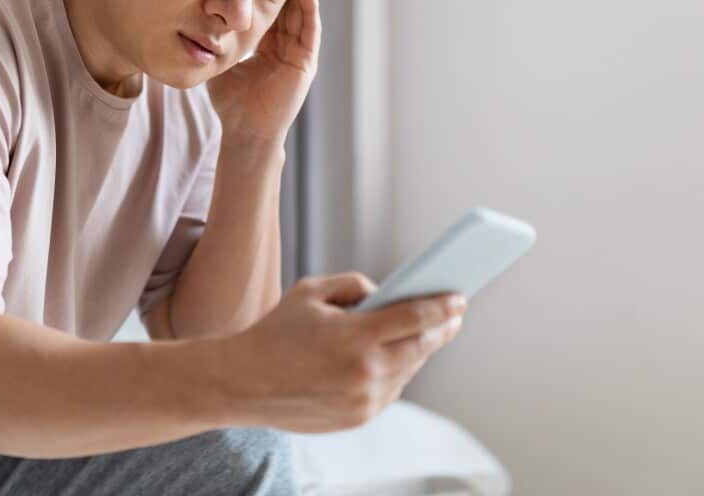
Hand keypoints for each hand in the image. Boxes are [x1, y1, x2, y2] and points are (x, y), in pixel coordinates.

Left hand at [206, 0, 319, 145]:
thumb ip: (214, 39)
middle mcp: (286, 46)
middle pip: (289, 4)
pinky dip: (309, 9)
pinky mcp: (306, 63)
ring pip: (303, 12)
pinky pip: (310, 30)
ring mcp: (298, 54)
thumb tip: (191, 16)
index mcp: (267, 45)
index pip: (270, 7)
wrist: (244, 132)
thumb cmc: (230, 102)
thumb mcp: (220, 60)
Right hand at [220, 272, 466, 432]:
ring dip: (420, 350)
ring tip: (430, 332)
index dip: (443, 306)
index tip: (461, 297)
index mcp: (355, 337)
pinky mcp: (358, 418)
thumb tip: (389, 295)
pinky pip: (390, 390)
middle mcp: (364, 373)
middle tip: (454, 315)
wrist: (242, 384)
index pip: (415, 318)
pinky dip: (397, 371)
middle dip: (441, 329)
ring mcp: (363, 401)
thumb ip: (356, 285)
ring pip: (407, 370)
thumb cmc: (276, 332)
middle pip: (420, 347)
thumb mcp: (313, 292)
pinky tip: (399, 356)